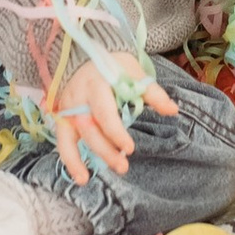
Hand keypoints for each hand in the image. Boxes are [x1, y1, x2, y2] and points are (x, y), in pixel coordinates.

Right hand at [44, 52, 175, 189]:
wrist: (85, 54)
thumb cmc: (113, 65)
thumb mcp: (133, 72)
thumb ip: (152, 93)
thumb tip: (173, 111)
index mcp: (97, 84)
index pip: (104, 113)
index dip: (116, 133)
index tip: (130, 149)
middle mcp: (78, 97)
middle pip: (88, 129)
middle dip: (104, 150)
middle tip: (122, 167)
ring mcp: (67, 108)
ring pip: (68, 137)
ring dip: (76, 160)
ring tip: (85, 180)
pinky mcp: (62, 117)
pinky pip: (61, 140)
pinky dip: (68, 159)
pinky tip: (78, 176)